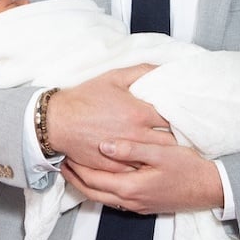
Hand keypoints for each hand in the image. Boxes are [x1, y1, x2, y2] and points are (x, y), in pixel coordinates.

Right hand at [46, 65, 173, 171]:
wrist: (57, 121)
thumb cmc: (84, 99)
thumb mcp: (112, 78)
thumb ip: (141, 71)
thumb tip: (163, 69)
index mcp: (138, 113)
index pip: (174, 118)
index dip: (181, 118)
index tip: (182, 117)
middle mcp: (136, 134)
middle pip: (171, 141)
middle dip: (176, 137)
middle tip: (179, 134)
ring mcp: (127, 153)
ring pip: (157, 158)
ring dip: (163, 154)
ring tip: (167, 150)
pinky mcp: (116, 167)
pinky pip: (139, 170)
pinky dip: (145, 165)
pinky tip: (147, 161)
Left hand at [63, 139, 223, 213]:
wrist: (211, 188)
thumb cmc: (188, 167)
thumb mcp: (160, 152)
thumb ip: (131, 149)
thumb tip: (103, 145)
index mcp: (130, 186)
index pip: (91, 178)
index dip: (75, 166)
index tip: (65, 151)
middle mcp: (130, 200)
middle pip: (90, 191)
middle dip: (74, 177)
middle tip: (62, 161)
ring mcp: (136, 205)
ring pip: (100, 197)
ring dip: (85, 184)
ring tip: (74, 167)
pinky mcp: (143, 205)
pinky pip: (113, 199)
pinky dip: (100, 189)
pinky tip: (99, 176)